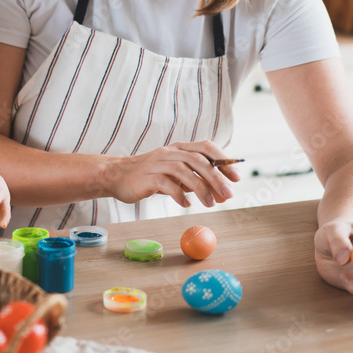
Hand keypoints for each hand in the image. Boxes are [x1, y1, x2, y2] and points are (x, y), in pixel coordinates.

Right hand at [102, 141, 240, 207]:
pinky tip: (186, 204)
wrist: (117, 176)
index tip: (236, 178)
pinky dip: (179, 194)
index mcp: (179, 148)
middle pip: (198, 160)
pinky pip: (166, 184)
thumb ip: (197, 181)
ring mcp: (158, 163)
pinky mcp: (147, 177)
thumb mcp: (176, 176)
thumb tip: (222, 193)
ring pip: (184, 171)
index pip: (206, 147)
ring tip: (210, 204)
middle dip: (216, 178)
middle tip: (228, 195)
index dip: (223, 160)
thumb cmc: (150, 176)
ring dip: (201, 188)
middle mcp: (170, 152)